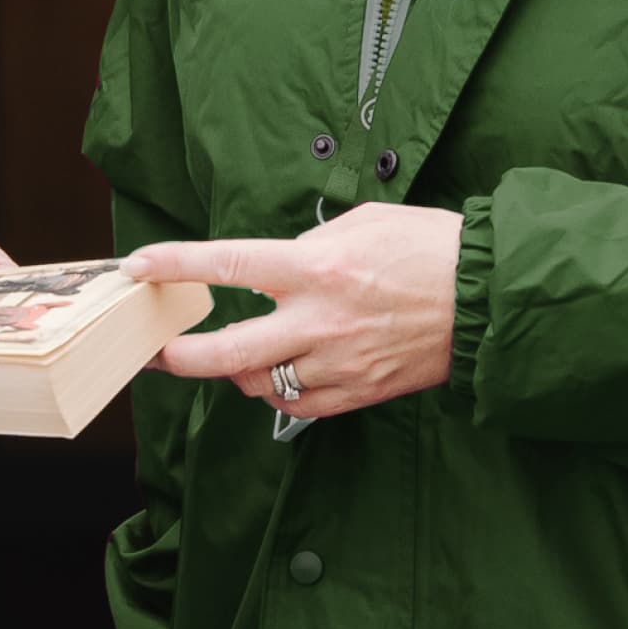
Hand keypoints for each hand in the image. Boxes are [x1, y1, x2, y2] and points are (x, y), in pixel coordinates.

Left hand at [124, 202, 463, 419]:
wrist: (488, 297)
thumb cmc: (430, 248)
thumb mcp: (362, 223)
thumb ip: (308, 246)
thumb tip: (277, 266)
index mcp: (317, 267)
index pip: (228, 266)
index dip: (176, 265)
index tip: (138, 265)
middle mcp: (320, 320)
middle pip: (226, 353)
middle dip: (178, 357)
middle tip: (154, 351)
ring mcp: (339, 364)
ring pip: (259, 384)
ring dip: (235, 373)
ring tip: (230, 355)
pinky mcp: (359, 393)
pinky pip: (300, 405)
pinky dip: (279, 392)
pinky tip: (278, 374)